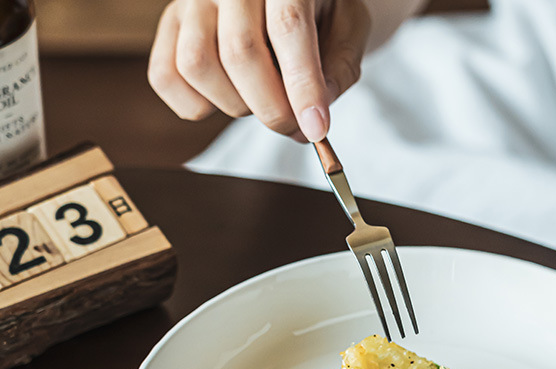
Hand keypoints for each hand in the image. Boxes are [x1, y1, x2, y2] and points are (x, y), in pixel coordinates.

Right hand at [148, 0, 370, 141]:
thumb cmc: (323, 10)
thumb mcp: (349, 30)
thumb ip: (338, 70)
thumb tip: (311, 114)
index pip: (287, 26)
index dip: (302, 86)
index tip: (316, 129)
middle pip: (240, 53)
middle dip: (273, 109)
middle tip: (295, 127)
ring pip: (198, 65)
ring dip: (235, 105)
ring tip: (261, 100)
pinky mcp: (170, 23)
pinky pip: (166, 77)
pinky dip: (196, 106)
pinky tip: (228, 98)